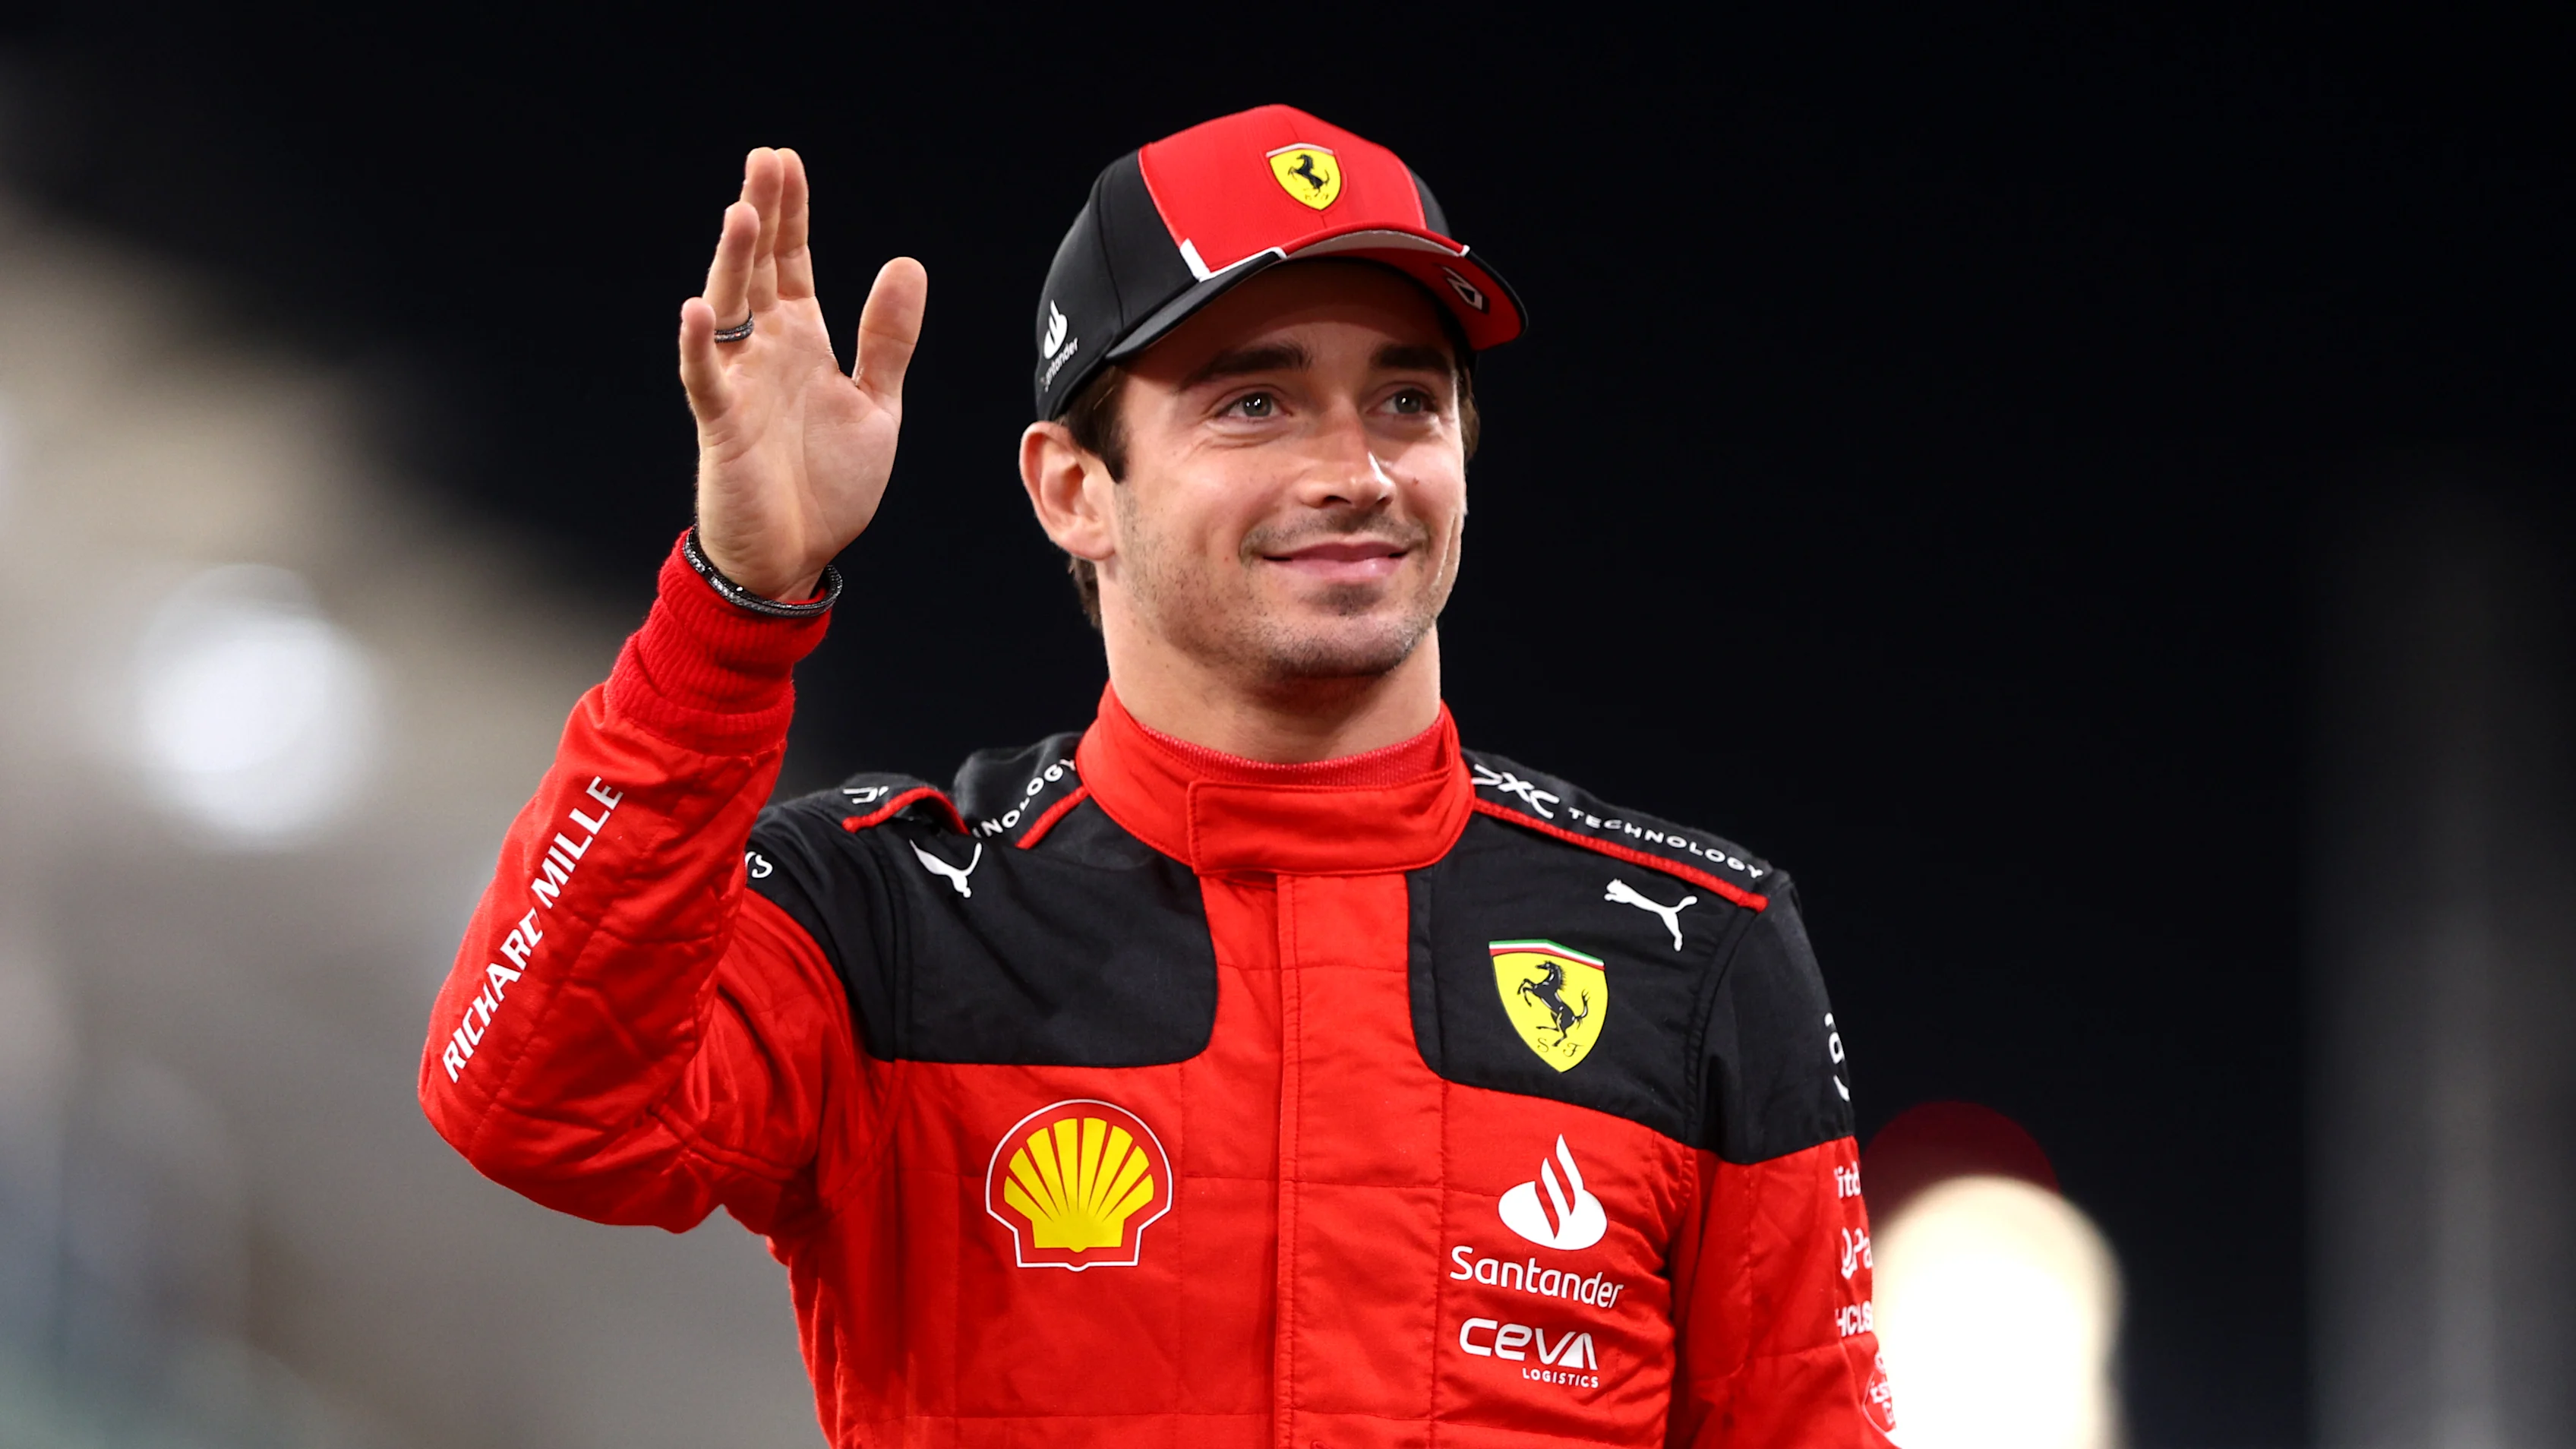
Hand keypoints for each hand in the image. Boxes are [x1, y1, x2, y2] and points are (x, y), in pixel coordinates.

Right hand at [680, 147, 926, 600]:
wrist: (794, 559)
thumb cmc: (827, 487)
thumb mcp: (875, 405)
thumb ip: (887, 340)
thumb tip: (906, 264)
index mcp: (804, 344)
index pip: (793, 264)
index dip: (792, 215)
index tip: (788, 162)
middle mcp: (766, 353)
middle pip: (759, 270)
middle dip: (764, 215)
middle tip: (765, 160)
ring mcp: (740, 385)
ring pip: (730, 309)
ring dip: (735, 261)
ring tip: (745, 212)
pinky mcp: (722, 426)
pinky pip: (705, 378)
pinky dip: (700, 345)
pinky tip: (699, 309)